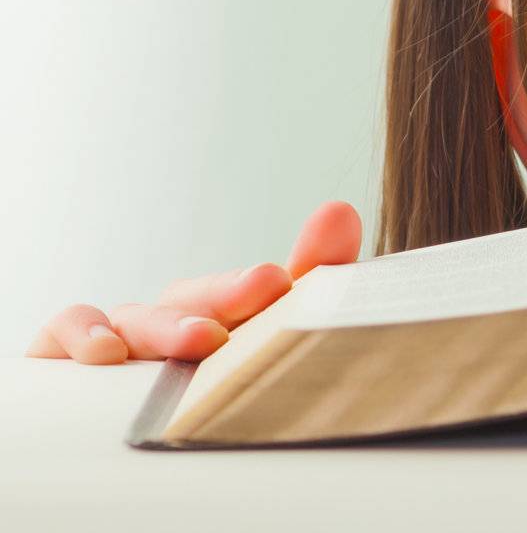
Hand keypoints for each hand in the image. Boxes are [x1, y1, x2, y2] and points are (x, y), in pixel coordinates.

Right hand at [24, 200, 361, 364]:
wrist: (121, 435)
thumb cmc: (209, 383)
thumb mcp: (266, 340)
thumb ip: (313, 281)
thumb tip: (341, 211)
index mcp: (225, 314)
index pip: (249, 289)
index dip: (265, 284)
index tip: (284, 280)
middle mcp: (174, 317)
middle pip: (200, 296)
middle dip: (231, 293)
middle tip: (264, 288)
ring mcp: (123, 333)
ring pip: (142, 317)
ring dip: (171, 325)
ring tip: (202, 338)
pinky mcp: (68, 351)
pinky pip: (66, 330)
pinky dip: (82, 332)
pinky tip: (106, 353)